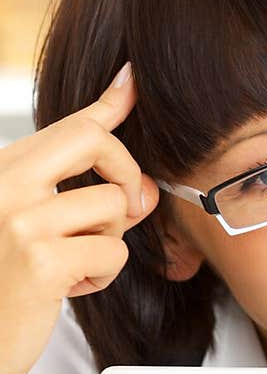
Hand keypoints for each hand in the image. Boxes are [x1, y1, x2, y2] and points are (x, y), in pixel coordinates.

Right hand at [0, 61, 159, 373]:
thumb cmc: (1, 291)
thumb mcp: (33, 230)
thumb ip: (81, 200)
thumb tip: (144, 190)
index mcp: (0, 171)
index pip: (66, 126)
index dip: (109, 103)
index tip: (133, 82)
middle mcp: (3, 185)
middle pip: (94, 142)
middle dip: (125, 172)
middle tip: (123, 207)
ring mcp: (19, 220)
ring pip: (112, 206)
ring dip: (106, 241)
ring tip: (70, 264)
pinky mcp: (41, 260)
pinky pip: (111, 249)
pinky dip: (101, 273)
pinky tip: (67, 287)